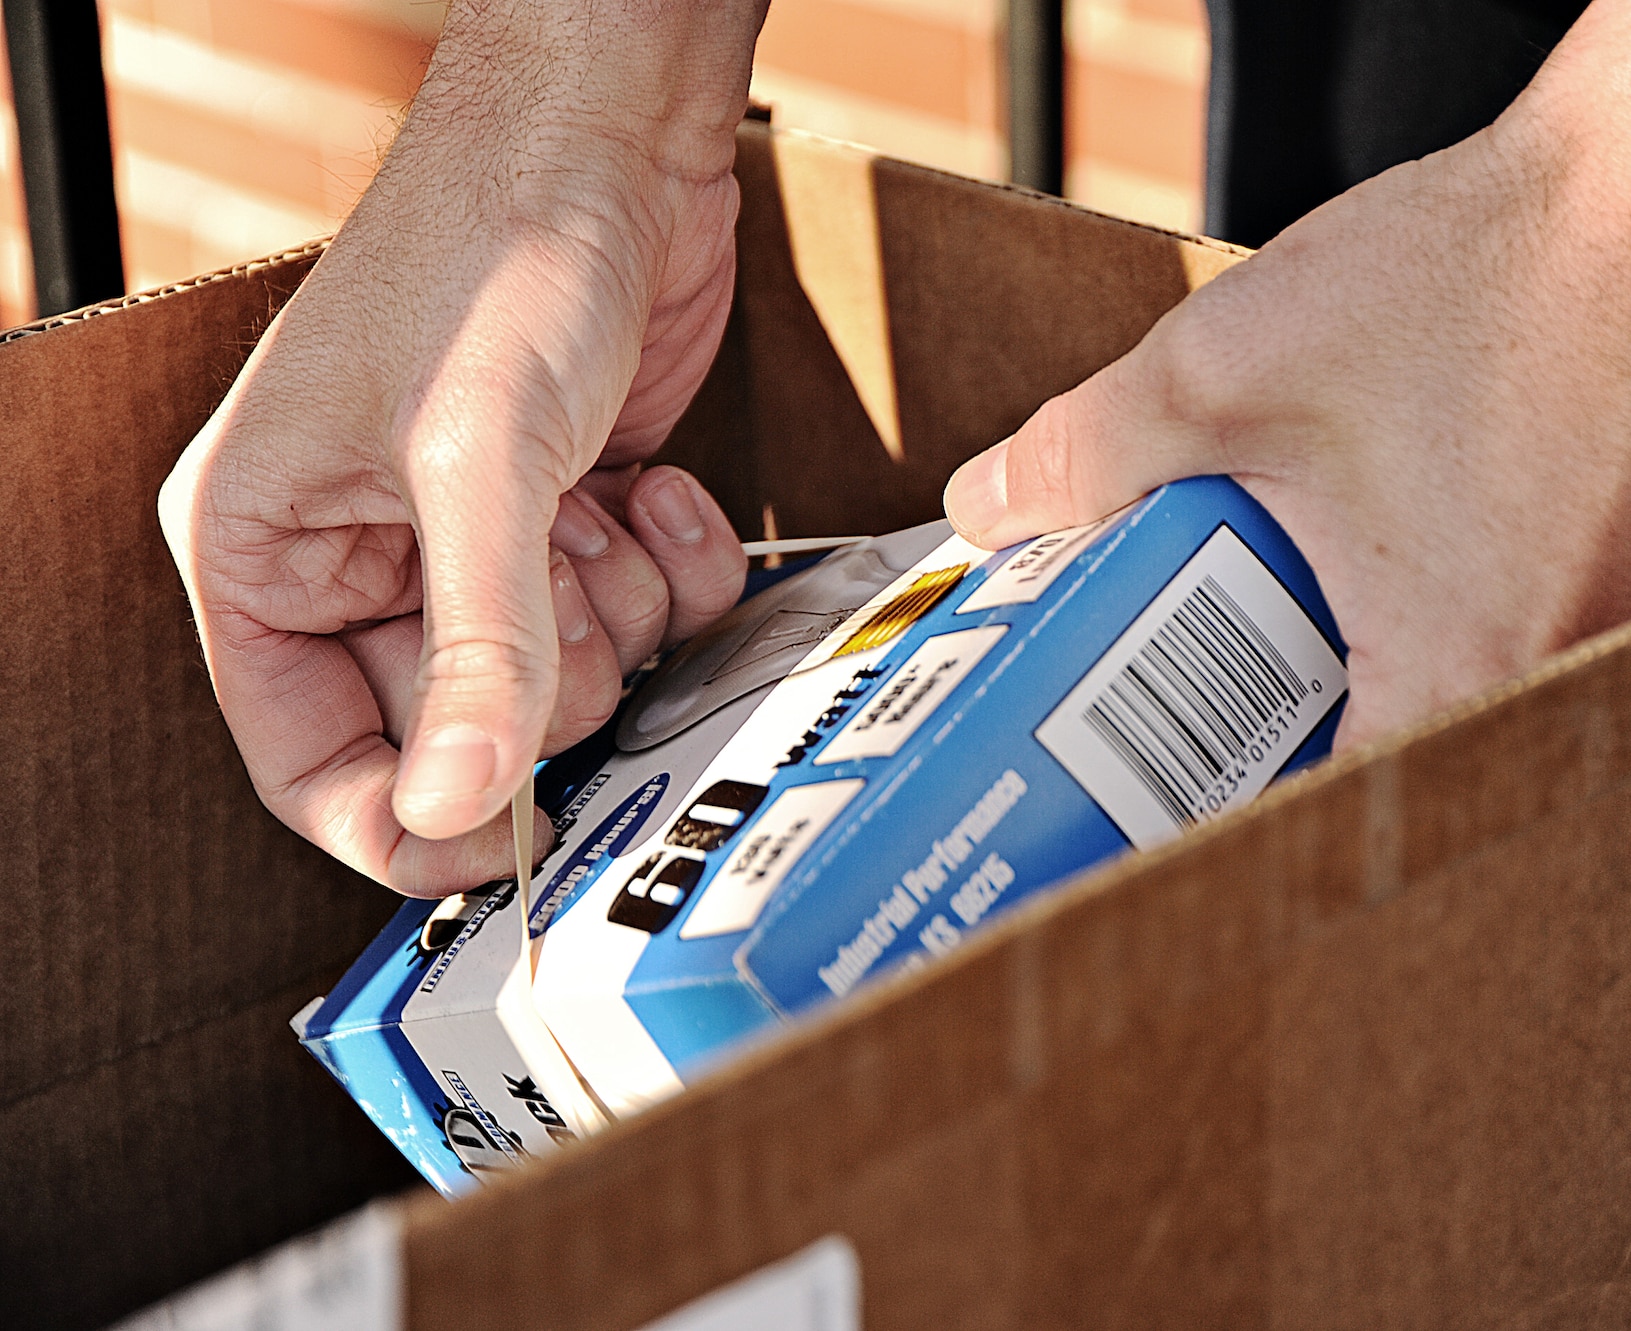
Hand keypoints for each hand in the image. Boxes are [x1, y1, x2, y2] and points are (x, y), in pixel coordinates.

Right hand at [159, 0, 763, 894]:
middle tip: (557, 575)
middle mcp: (360, 558)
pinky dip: (670, 569)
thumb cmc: (494, 262)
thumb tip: (457, 812)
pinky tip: (656, 488)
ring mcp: (472, 539)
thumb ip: (474, 650)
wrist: (607, 143)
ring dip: (610, 609)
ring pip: (562, 678)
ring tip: (596, 503)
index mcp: (262, 552)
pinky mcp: (567, 513)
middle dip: (537, 673)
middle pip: (455, 728)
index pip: (309, 761)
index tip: (498, 851)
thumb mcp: (475, 467)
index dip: (401, 822)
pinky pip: (637, 616)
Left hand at [945, 0, 1630, 750]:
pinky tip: (1397, 542)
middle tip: (1195, 706)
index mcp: (1458, 681)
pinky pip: (1528, 632)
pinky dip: (1449, 609)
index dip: (1223, 821)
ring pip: (1462, 699)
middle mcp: (1563, 688)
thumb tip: (985, 510)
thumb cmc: (1483, 274)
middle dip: (1285, 739)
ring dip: (1367, 671)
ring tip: (1285, 618)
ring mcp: (1630, 633)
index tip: (1158, 809)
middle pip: (1392, 768)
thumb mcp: (1229, 370)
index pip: (1320, 824)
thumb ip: (1085, 455)